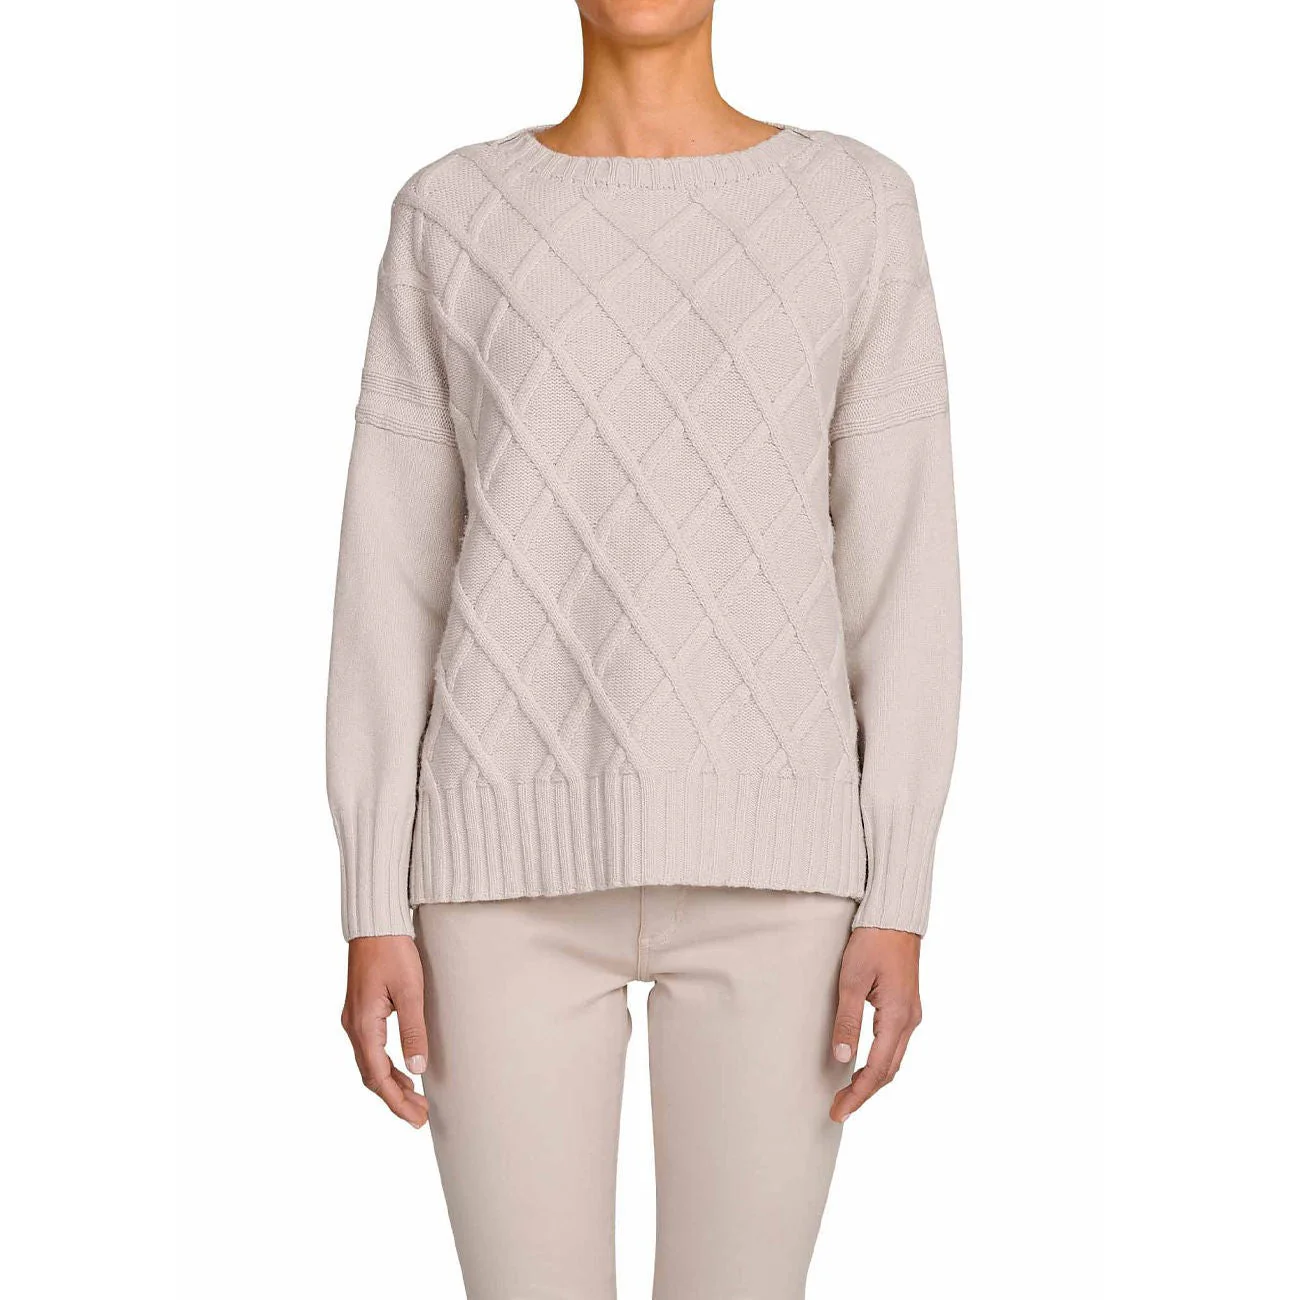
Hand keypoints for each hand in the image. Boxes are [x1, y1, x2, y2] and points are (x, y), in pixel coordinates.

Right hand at [341, 936, 429, 1128]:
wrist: (376, 923)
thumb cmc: (393, 951)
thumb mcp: (410, 990)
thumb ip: (413, 1030)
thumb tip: (417, 1070)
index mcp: (363, 1025)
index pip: (378, 1077)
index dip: (396, 1101)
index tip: (416, 1119)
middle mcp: (353, 1027)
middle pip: (371, 1076)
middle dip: (395, 1099)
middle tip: (420, 1117)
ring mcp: (354, 1020)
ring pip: (370, 1065)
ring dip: (391, 1084)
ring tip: (414, 1100)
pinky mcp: (360, 1012)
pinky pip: (370, 1050)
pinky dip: (386, 1067)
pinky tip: (402, 1072)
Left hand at [829, 927, 921, 1120]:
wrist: (894, 916)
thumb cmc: (872, 942)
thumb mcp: (853, 980)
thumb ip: (848, 1020)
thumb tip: (843, 1058)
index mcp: (897, 1017)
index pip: (878, 1069)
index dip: (858, 1094)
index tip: (838, 1111)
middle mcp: (910, 1020)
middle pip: (889, 1070)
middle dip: (864, 1093)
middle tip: (838, 1109)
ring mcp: (911, 1013)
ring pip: (894, 1059)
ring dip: (872, 1080)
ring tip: (848, 1094)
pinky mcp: (906, 1005)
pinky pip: (895, 1045)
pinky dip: (880, 1062)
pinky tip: (865, 1066)